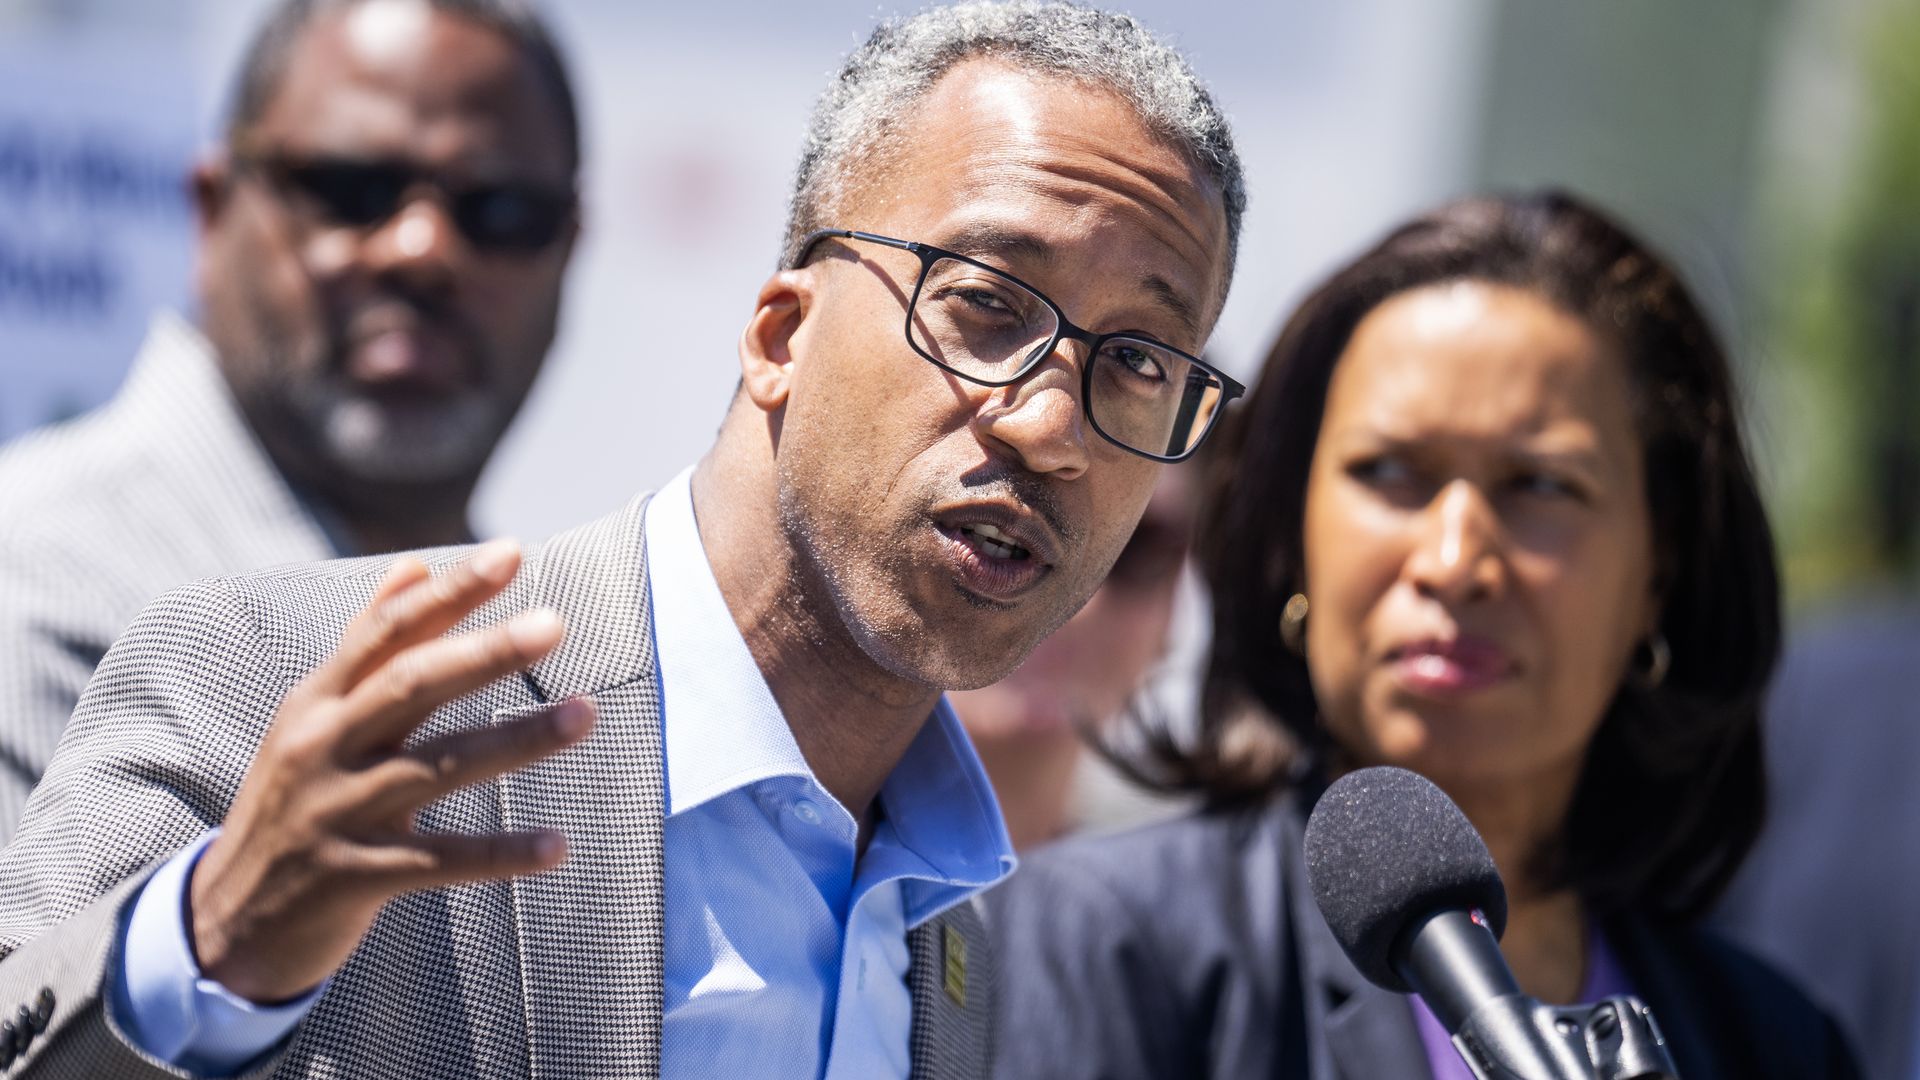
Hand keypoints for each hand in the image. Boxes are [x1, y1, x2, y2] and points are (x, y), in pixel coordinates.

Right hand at [188, 540, 594, 1002]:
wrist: (225, 920)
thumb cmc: (291, 802)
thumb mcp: (311, 719)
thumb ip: (366, 647)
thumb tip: (412, 566)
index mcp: (318, 702)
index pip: (388, 631)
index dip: (449, 591)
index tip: (511, 551)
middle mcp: (323, 748)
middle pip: (410, 686)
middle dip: (484, 651)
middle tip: (555, 622)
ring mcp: (336, 813)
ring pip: (436, 768)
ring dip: (516, 741)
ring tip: (586, 714)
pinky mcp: (353, 879)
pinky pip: (439, 860)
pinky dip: (500, 853)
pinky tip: (557, 847)